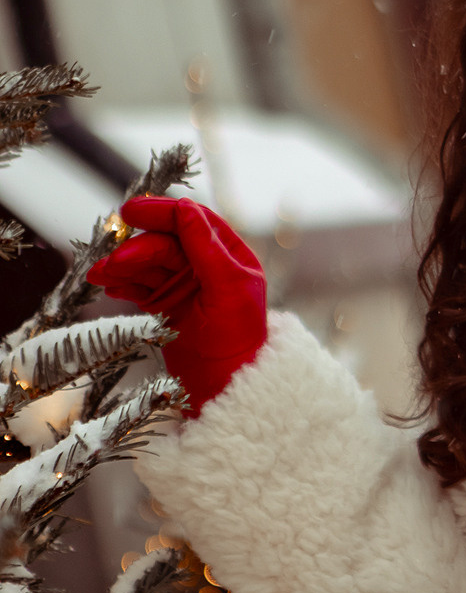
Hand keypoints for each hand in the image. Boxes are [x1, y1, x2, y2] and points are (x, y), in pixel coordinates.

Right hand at [87, 197, 267, 415]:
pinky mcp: (164, 304)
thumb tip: (185, 207)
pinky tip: (108, 285)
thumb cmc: (237, 338)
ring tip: (100, 275)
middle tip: (115, 262)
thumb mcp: (228, 287)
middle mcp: (204, 264)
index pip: (192, 220)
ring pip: (147, 264)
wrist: (225, 385)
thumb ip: (206, 248)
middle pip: (164, 243)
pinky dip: (122, 284)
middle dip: (138, 250)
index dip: (162, 212)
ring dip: (122, 267)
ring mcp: (182, 284)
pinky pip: (138, 286)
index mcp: (228, 254)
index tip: (131, 212)